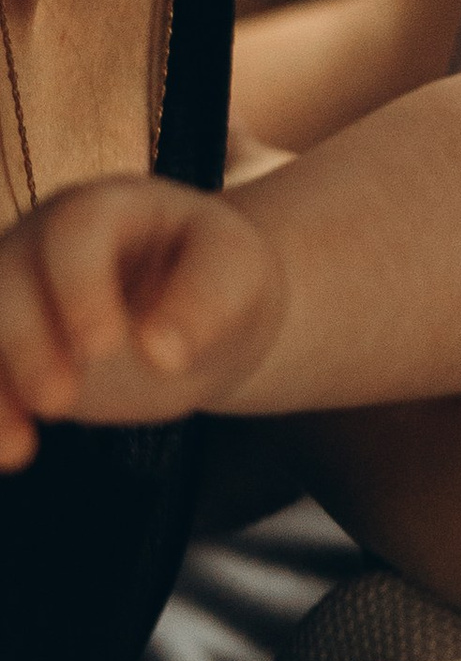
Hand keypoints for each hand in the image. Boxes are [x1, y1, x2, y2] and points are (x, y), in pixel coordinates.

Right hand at [0, 175, 286, 468]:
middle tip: (59, 400)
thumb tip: (160, 354)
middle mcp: (45, 241)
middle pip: (8, 278)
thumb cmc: (222, 278)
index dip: (79, 287)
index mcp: (108, 208)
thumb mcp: (237, 275)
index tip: (102, 347)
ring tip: (21, 449)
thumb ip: (207, 302)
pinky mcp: (12, 345)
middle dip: (26, 342)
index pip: (76, 231)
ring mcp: (19, 290)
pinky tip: (16, 453)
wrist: (203, 309)